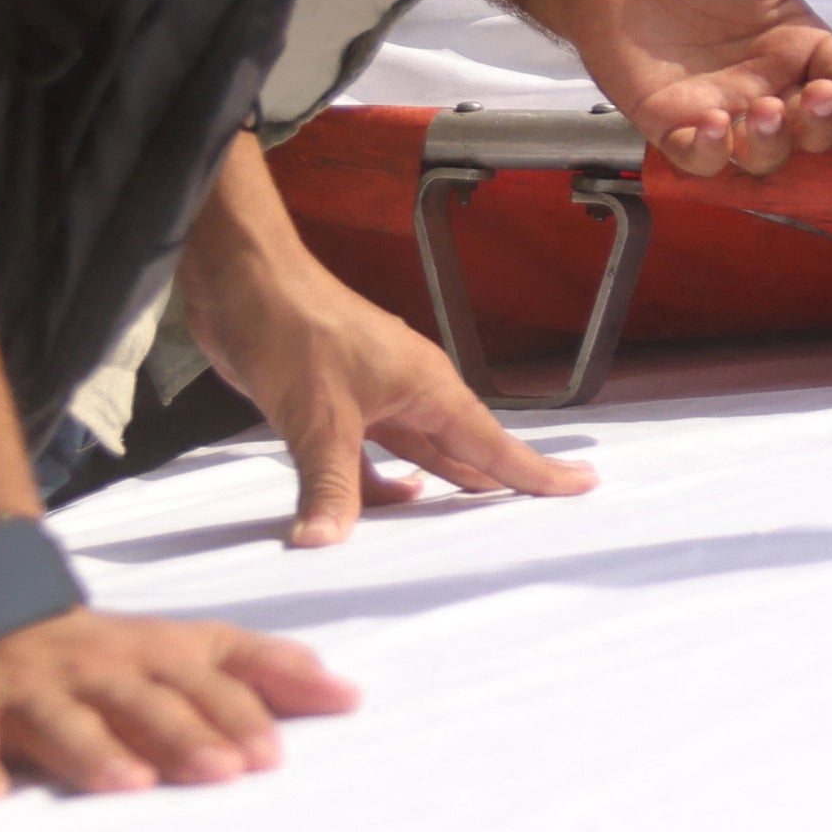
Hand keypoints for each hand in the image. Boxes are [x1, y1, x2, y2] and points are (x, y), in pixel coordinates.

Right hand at [0, 606, 355, 801]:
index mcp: (159, 651)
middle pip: (147, 701)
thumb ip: (265, 670)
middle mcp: (100, 663)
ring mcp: (30, 683)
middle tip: (223, 771)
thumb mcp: (190, 650)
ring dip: (98, 752)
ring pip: (66, 718)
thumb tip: (350, 694)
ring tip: (130, 784)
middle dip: (188, 734)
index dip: (243, 712)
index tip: (273, 754)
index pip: (210, 678)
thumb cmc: (113, 658)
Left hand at [175, 186, 594, 546]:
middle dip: (503, 480)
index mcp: (428, 388)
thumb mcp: (318, 418)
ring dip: (443, 484)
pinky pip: (376, 453)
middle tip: (548, 510)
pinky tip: (390, 502)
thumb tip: (324, 544)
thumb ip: (331, 485)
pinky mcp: (340, 403)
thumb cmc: (295, 335)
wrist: (245, 286)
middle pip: (467, 449)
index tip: (586, 484)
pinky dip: (382, 481)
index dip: (537, 471)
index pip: (493, 442)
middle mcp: (412, 393)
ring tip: (479, 517)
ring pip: (422, 452)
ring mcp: (376, 397)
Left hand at [547, 0, 831, 176]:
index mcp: (799, 45)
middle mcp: (769, 84)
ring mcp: (724, 110)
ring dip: (771, 144)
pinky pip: (701, 161)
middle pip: (813, 131)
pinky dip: (710, 155)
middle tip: (810, 100)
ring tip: (758, 111)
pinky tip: (709, 125)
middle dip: (820, 125)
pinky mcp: (674, 126)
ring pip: (765, 156)